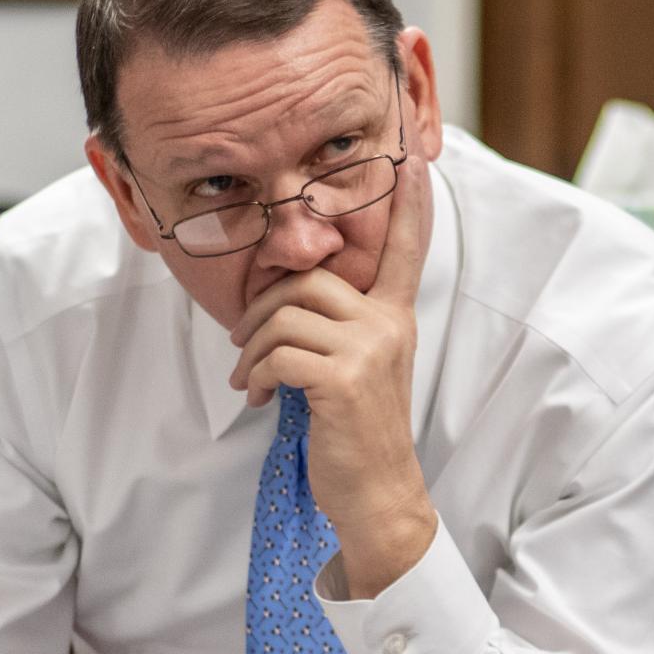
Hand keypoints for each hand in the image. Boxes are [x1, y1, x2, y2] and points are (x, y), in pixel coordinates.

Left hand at [229, 159, 436, 597]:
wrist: (378, 497)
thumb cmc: (357, 435)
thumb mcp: (358, 371)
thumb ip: (339, 329)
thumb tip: (283, 301)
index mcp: (395, 317)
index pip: (405, 248)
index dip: (409, 202)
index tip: (411, 156)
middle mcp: (389, 325)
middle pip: (308, 279)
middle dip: (260, 310)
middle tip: (242, 346)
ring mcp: (370, 350)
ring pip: (284, 316)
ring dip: (249, 350)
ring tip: (248, 379)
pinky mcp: (344, 379)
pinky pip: (277, 353)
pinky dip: (253, 376)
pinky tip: (257, 399)